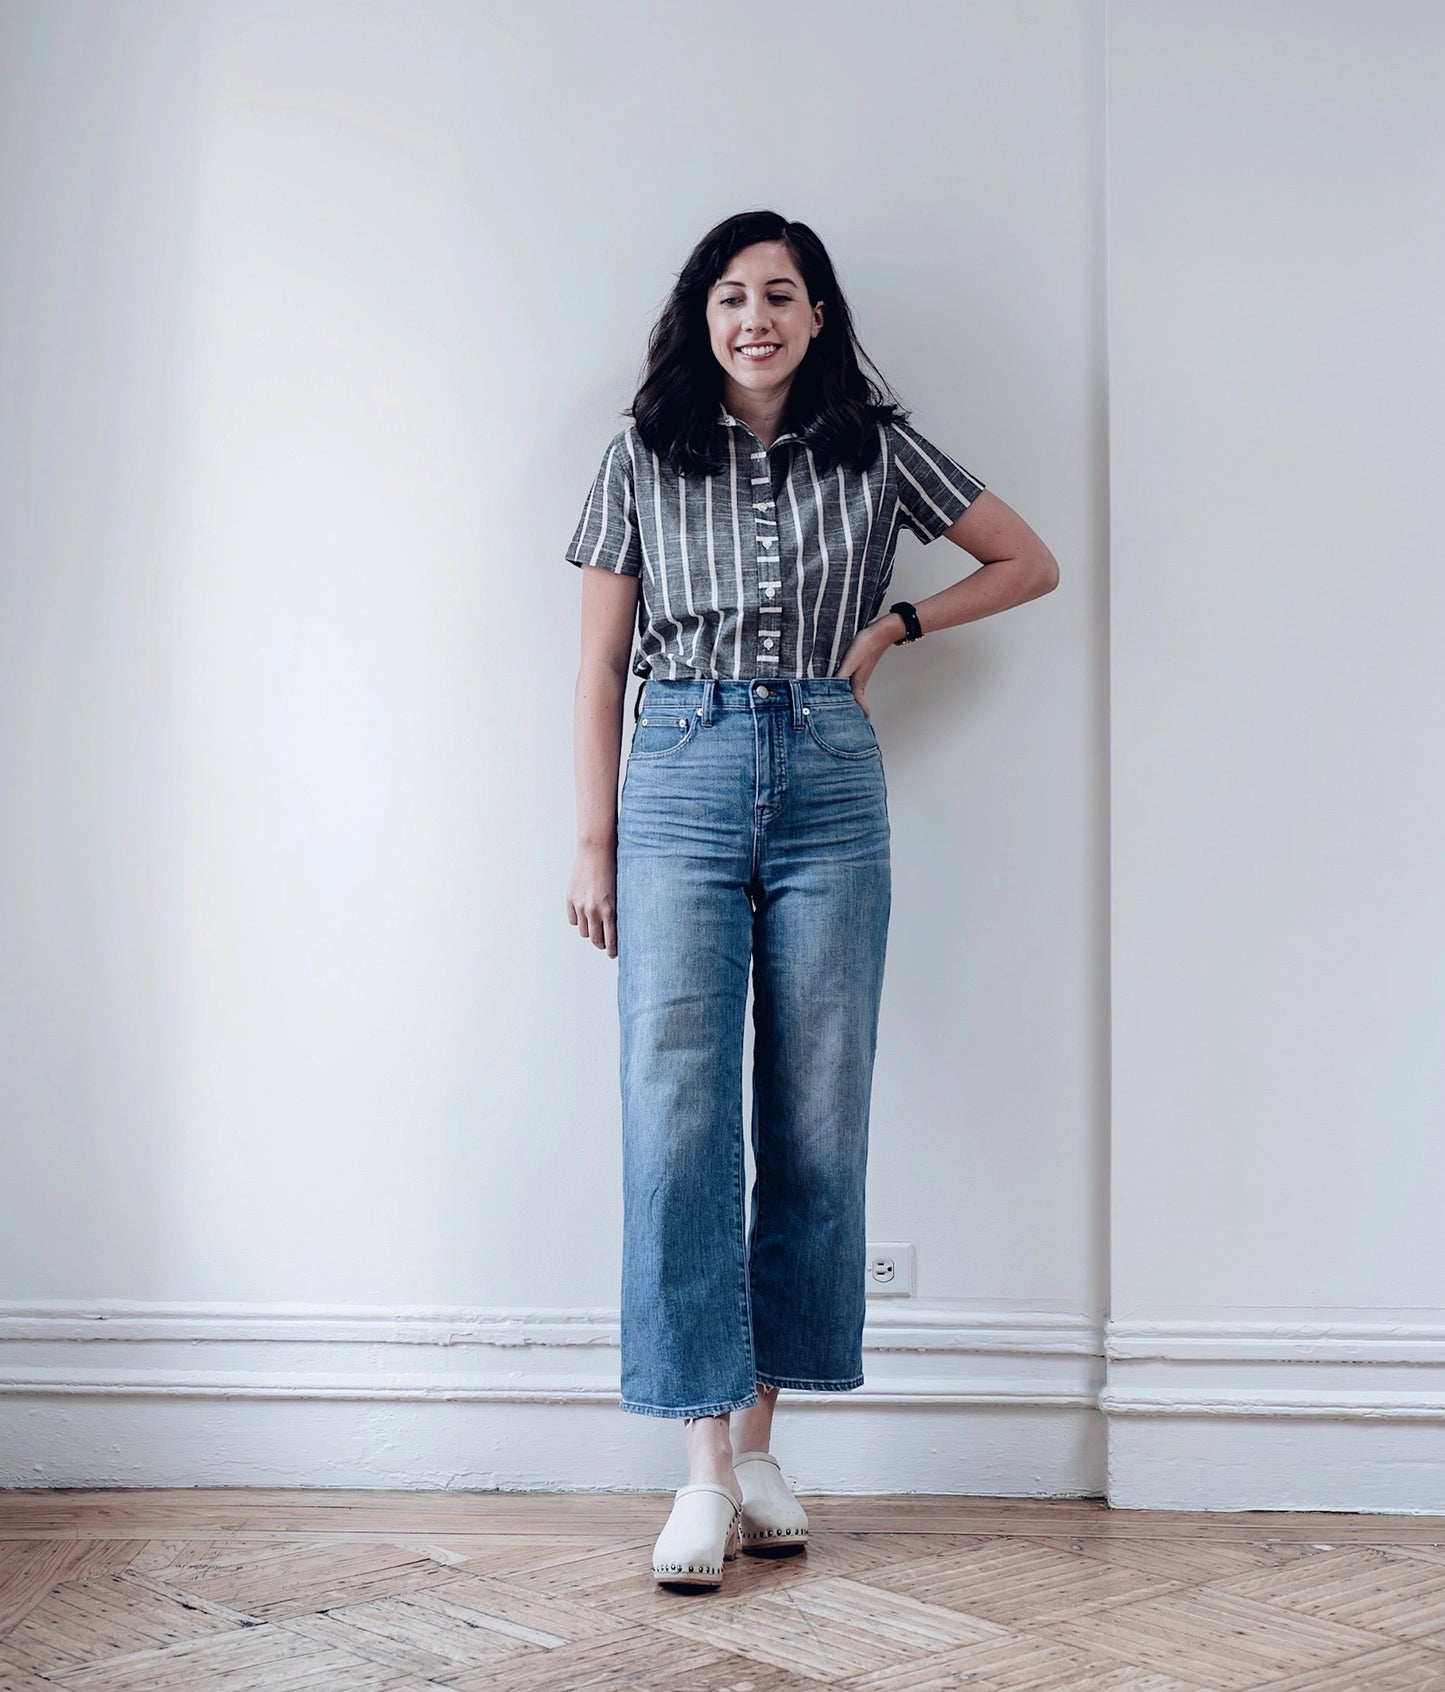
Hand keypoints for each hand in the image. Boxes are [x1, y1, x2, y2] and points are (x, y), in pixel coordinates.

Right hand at [566, 841, 618, 957]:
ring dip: (590, 931)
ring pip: (583, 931)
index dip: (612, 950)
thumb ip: (617, 911)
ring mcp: (580, 906)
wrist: (595, 851)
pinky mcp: (570, 899)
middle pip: (595, 939)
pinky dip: (579, 921)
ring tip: (596, 927)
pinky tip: (585, 916)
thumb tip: (618, 928)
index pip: (610, 940)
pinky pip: (573, 920)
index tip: (614, 953)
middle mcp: (593, 911)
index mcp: (609, 910)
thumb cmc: (612, 869)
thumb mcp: (620, 892)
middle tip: (605, 943)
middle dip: (601, 943)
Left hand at [834, 616, 898, 718]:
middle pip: (852, 703)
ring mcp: (859, 677)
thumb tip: (828, 691)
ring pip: (850, 694)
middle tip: (841, 724)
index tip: (853, 730)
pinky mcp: (858, 670)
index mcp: (857, 686)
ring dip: (845, 702)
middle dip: (848, 714)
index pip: (856, 708)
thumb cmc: (866, 646)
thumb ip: (839, 677)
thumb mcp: (849, 663)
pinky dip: (843, 690)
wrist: (880, 633)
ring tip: (837, 710)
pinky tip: (838, 688)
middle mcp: (858, 684)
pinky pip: (848, 684)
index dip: (853, 718)